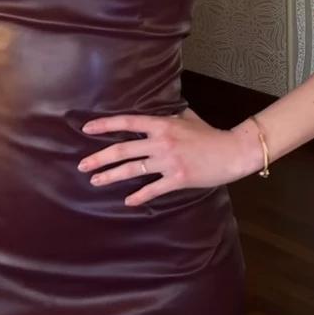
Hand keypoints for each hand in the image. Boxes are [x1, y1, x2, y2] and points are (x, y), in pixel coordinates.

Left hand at [78, 107, 261, 205]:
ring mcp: (168, 161)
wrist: (231, 152)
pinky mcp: (177, 179)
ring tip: (95, 181)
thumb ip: (169, 116)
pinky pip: (153, 189)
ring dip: (111, 176)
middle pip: (123, 149)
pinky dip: (139, 196)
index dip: (105, 125)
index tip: (87, 129)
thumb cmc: (209, 134)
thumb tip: (158, 114)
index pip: (127, 122)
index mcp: (162, 124)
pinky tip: (128, 201)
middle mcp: (161, 142)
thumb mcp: (187, 118)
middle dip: (99, 158)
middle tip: (82, 165)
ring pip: (132, 170)